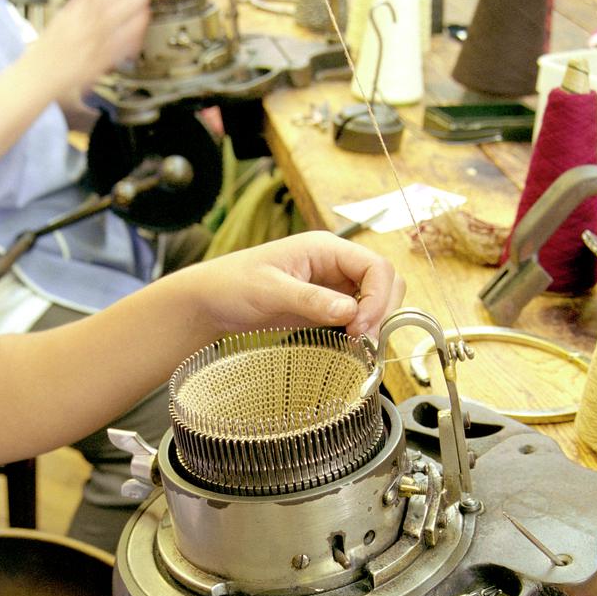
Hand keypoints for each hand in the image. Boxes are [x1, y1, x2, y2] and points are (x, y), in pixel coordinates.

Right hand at [33, 0, 152, 107]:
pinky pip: (117, 42)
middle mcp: (80, 23)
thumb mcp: (63, 19)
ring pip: (113, 15)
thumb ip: (82, 6)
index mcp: (71, 11)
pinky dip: (131, 30)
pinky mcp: (97, 59)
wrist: (38, 76)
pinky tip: (143, 18)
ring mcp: (89, 40)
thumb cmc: (50, 51)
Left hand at [189, 231, 405, 340]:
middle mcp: (335, 265)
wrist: (212, 302)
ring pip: (375, 301)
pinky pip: (357, 317)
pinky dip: (360, 332)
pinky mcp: (325, 307)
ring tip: (355, 346)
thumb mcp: (270, 291)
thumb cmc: (233, 285)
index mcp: (326, 248)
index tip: (360, 326)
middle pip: (384, 283)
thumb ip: (310, 300)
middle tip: (361, 341)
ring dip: (374, 323)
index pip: (377, 267)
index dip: (379, 297)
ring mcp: (332, 286)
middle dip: (381, 312)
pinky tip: (348, 346)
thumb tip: (351, 311)